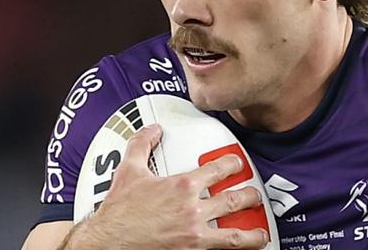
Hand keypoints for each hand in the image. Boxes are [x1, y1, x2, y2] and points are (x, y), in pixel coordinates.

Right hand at [67, 124, 268, 248]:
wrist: (107, 244)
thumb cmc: (118, 212)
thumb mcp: (129, 171)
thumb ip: (141, 145)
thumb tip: (152, 130)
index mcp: (183, 186)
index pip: (219, 169)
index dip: (233, 164)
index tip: (237, 165)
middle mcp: (193, 211)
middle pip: (234, 200)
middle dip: (250, 197)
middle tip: (254, 196)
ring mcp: (194, 236)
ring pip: (234, 235)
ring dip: (252, 233)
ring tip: (261, 232)